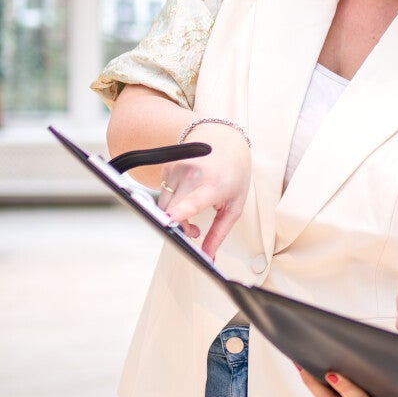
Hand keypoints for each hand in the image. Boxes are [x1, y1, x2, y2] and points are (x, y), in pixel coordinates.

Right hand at [158, 126, 251, 257]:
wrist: (225, 140)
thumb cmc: (233, 172)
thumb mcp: (234, 205)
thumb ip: (219, 233)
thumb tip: (207, 256)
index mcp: (214, 184)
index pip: (193, 200)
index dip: (181, 212)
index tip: (172, 220)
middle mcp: (192, 174)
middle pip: (171, 211)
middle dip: (179, 227)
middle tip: (195, 230)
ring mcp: (177, 168)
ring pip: (163, 205)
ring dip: (173, 216)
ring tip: (191, 214)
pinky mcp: (166, 166)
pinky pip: (162, 193)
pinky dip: (171, 202)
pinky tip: (185, 197)